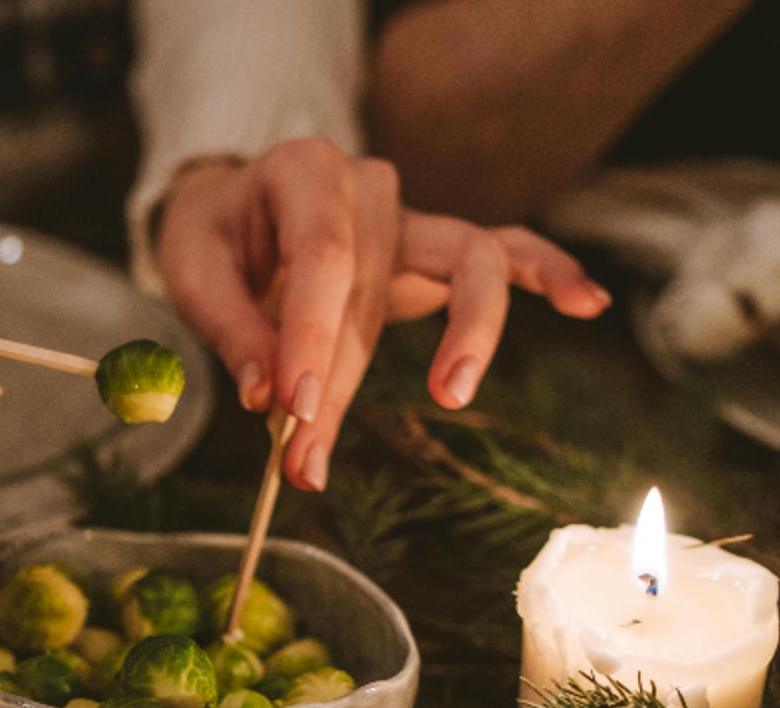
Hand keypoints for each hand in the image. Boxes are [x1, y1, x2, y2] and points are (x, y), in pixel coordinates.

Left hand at [155, 138, 609, 489]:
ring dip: (466, 333)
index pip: (323, 259)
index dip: (311, 337)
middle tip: (304, 463)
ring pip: (462, 268)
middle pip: (373, 290)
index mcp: (303, 172)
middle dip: (340, 382)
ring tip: (454, 392)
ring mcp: (413, 214)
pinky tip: (586, 303)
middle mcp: (369, 184)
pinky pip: (506, 250)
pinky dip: (547, 272)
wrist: (236, 207)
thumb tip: (269, 397)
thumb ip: (232, 330)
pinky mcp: (438, 247)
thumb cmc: (215, 238)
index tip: (293, 410)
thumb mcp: (193, 271)